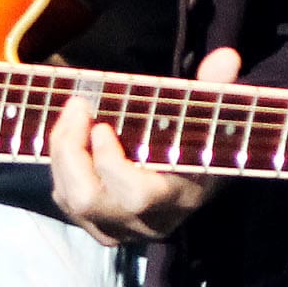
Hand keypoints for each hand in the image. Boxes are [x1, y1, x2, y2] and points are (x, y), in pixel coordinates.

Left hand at [50, 45, 237, 246]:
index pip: (137, 195)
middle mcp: (146, 223)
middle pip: (89, 200)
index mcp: (179, 197)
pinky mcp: (98, 228)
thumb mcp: (215, 117)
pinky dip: (61, 167)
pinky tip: (71, 138)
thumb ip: (217, 88)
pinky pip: (65, 202)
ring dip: (62, 154)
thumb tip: (226, 56)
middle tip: (78, 107)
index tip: (102, 126)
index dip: (111, 164)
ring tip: (72, 114)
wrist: (197, 184)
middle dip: (72, 152)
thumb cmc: (204, 145)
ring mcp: (119, 230)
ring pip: (71, 201)